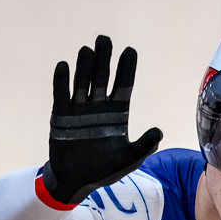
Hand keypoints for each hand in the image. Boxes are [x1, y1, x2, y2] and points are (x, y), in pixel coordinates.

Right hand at [42, 35, 163, 204]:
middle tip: (104, 39)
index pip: (124, 85)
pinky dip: (61, 81)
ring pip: (83, 82)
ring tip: (87, 50)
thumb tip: (159, 132)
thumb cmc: (105, 170)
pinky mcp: (61, 115)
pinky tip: (63, 66)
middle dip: (104, 58)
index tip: (130, 51)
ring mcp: (79, 109)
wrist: (76, 180)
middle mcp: (99, 106)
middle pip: (102, 78)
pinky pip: (61, 95)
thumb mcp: (129, 160)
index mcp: (118, 113)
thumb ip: (144, 146)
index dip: (126, 69)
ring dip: (84, 66)